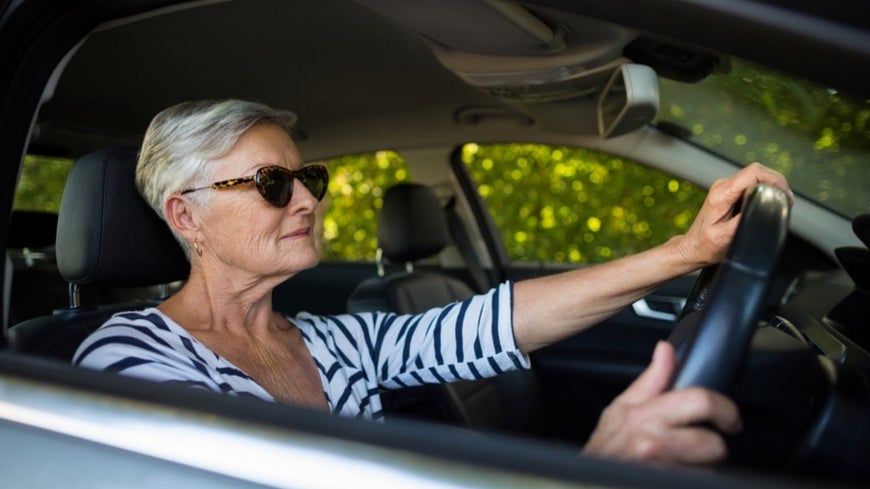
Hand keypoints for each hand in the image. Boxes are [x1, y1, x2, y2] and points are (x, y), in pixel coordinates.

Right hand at [582, 341, 741, 465]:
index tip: (730, 417)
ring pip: (709, 469)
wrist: (586, 480)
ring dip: (702, 466)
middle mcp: (654, 442)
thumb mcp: (621, 407)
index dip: (725, 409)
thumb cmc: (605, 447)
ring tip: (684, 460)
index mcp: (646, 415)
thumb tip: (666, 349)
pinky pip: (697, 480)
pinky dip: (691, 476)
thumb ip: (651, 379)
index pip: (700, 401)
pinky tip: (676, 472)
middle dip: (716, 446)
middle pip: (713, 444)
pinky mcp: (668, 483)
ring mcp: (662, 469)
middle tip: (709, 444)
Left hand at [676, 163, 792, 267]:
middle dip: (776, 183)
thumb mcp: (726, 238)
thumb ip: (743, 221)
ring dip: (771, 186)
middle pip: (757, 171)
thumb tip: (761, 209)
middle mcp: (722, 186)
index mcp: (721, 195)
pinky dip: (764, 190)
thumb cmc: (706, 246)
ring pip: (756, 176)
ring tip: (780, 202)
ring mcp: (725, 187)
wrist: (693, 248)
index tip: (784, 195)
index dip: (774, 179)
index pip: (753, 173)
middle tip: (786, 201)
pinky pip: (751, 183)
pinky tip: (769, 202)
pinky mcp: (729, 192)